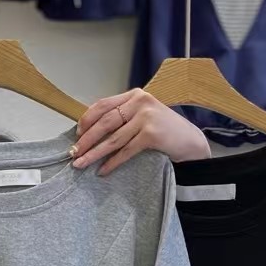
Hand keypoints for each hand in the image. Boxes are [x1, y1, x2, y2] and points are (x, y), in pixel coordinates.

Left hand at [70, 90, 209, 174]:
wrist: (191, 142)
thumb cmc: (164, 131)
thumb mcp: (144, 115)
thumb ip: (123, 116)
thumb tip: (91, 131)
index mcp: (135, 95)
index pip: (103, 104)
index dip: (87, 120)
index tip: (76, 134)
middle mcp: (140, 102)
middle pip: (105, 122)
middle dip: (86, 139)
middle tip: (73, 152)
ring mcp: (146, 117)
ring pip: (113, 138)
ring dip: (94, 153)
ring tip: (81, 163)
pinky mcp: (152, 134)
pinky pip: (125, 151)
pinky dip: (112, 162)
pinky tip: (102, 170)